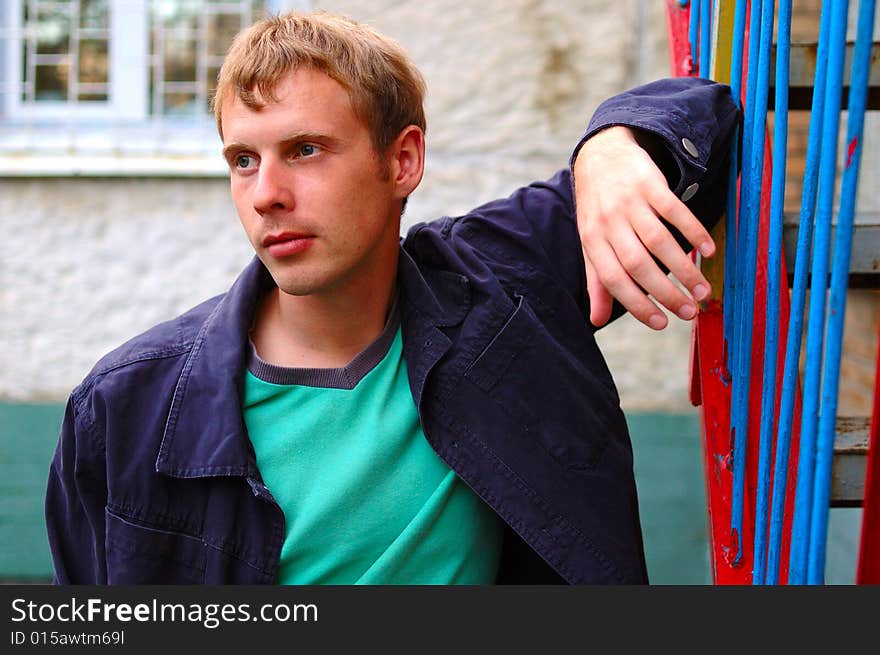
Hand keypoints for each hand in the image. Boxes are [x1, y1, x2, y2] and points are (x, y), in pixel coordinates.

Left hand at [573, 125, 715, 329]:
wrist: (601, 155)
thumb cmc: (598, 209)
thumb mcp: (591, 243)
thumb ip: (597, 282)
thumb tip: (596, 320)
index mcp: (593, 241)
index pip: (613, 280)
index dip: (637, 304)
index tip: (661, 323)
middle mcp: (609, 222)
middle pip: (638, 264)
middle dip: (666, 292)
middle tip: (690, 311)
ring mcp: (630, 202)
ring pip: (659, 241)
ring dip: (684, 269)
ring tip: (703, 291)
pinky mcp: (650, 183)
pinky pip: (675, 211)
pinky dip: (694, 231)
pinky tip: (708, 250)